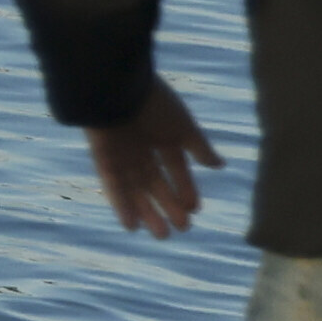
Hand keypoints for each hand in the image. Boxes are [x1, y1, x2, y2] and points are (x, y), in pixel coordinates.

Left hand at [89, 81, 215, 236]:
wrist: (114, 85)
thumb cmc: (152, 101)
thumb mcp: (182, 126)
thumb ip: (199, 147)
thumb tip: (220, 165)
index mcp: (161, 133)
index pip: (175, 166)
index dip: (185, 187)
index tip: (195, 208)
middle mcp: (140, 145)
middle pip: (155, 180)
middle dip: (168, 204)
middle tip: (183, 228)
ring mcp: (120, 151)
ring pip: (134, 188)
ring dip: (147, 211)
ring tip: (162, 235)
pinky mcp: (101, 156)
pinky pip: (112, 184)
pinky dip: (121, 204)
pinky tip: (132, 226)